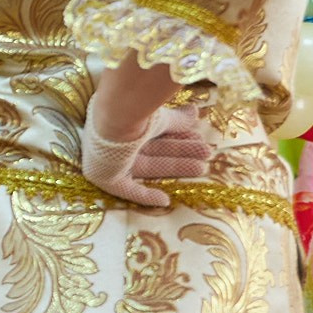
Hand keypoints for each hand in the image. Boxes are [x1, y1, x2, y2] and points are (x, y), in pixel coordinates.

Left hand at [82, 56, 203, 209]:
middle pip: (156, 150)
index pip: (158, 132)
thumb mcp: (160, 117)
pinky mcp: (105, 176)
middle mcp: (120, 141)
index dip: (179, 136)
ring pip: (149, 167)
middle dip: (182, 152)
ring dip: (175, 168)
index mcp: (130, 123)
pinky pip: (127, 190)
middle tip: (207, 153)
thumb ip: (176, 119)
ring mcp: (112, 159)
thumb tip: (195, 111)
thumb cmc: (134, 113)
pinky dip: (145, 196)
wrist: (112, 119)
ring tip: (202, 167)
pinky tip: (165, 201)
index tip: (199, 137)